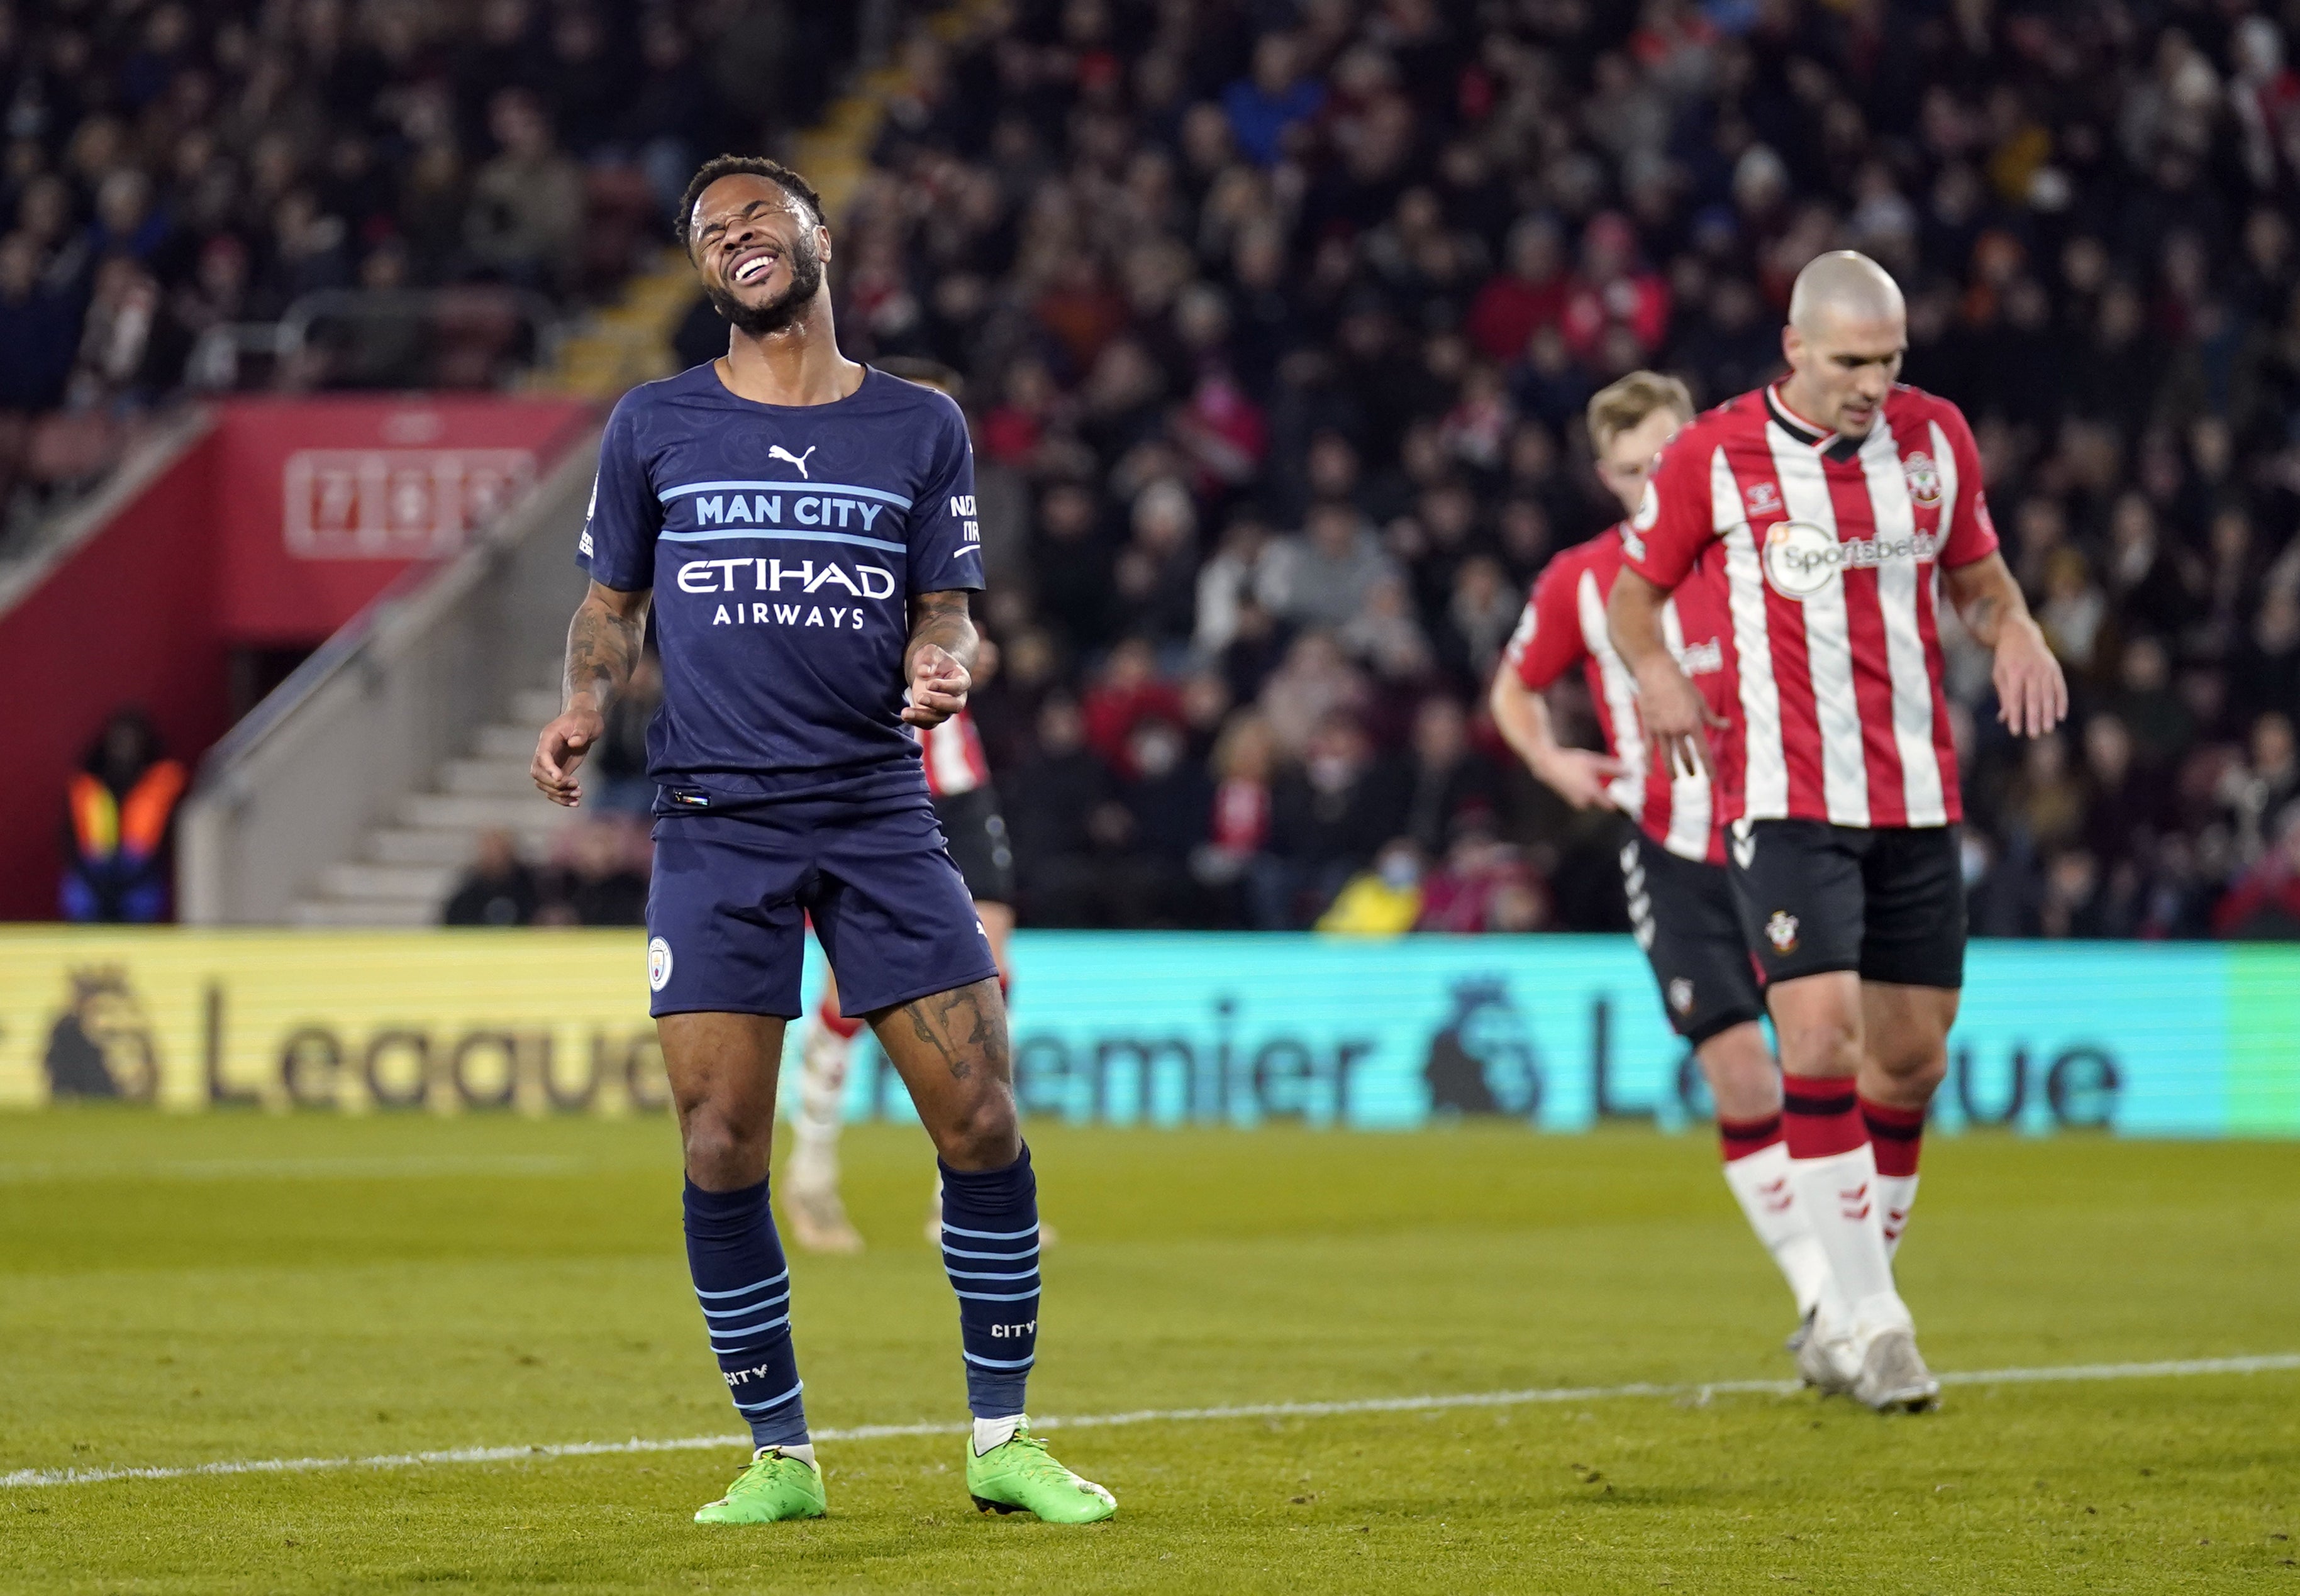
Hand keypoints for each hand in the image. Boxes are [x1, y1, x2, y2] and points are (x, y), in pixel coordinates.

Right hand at [532, 705, 604, 806]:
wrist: (586, 722)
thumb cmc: (585, 720)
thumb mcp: (587, 722)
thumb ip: (581, 732)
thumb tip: (574, 743)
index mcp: (548, 737)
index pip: (542, 755)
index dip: (549, 768)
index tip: (561, 778)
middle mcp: (544, 751)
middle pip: (538, 773)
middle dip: (555, 784)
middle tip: (576, 784)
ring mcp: (550, 763)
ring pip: (544, 784)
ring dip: (559, 793)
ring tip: (578, 794)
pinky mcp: (558, 771)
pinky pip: (553, 788)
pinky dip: (562, 798)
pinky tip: (575, 803)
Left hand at [901, 643, 971, 727]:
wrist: (928, 671)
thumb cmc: (933, 660)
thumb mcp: (931, 652)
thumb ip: (929, 659)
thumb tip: (924, 672)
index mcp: (962, 679)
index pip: (959, 686)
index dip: (946, 686)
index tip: (929, 683)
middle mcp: (958, 697)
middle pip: (954, 706)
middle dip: (937, 703)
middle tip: (920, 697)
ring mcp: (946, 709)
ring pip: (940, 718)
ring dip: (923, 716)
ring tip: (905, 712)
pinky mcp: (934, 716)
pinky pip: (929, 724)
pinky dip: (917, 722)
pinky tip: (905, 715)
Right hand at [1534, 747, 1629, 809]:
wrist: (1547, 765)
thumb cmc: (1571, 762)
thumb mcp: (1595, 762)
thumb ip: (1613, 768)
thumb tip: (1630, 772)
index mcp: (1592, 794)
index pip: (1613, 806)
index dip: (1622, 802)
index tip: (1629, 794)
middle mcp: (1585, 802)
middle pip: (1604, 804)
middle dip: (1612, 795)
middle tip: (1620, 784)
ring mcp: (1577, 802)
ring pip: (1595, 801)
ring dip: (1601, 793)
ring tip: (1607, 781)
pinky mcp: (1571, 799)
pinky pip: (1586, 798)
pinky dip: (1591, 792)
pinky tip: (1591, 780)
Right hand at [1633, 657, 1725, 780]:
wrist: (1656, 673)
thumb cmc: (1681, 684)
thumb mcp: (1700, 701)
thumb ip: (1712, 718)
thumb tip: (1727, 726)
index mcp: (1693, 723)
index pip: (1703, 751)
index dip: (1708, 767)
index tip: (1712, 779)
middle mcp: (1677, 729)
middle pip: (1685, 755)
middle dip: (1690, 767)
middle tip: (1692, 776)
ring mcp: (1661, 729)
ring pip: (1667, 755)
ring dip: (1672, 770)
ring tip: (1675, 780)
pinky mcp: (1649, 727)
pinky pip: (1649, 748)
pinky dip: (1648, 762)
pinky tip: (1650, 774)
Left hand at [1992, 615, 2068, 737]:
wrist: (2020, 634)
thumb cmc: (2006, 659)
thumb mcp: (1999, 674)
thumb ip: (2004, 696)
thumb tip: (2004, 719)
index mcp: (2014, 672)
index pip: (2015, 699)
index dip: (2016, 716)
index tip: (2015, 731)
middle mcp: (2031, 671)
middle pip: (2033, 699)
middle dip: (2033, 718)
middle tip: (2034, 735)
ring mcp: (2045, 669)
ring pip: (2048, 695)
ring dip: (2048, 714)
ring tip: (2047, 730)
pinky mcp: (2055, 669)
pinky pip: (2060, 688)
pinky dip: (2061, 702)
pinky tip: (2060, 716)